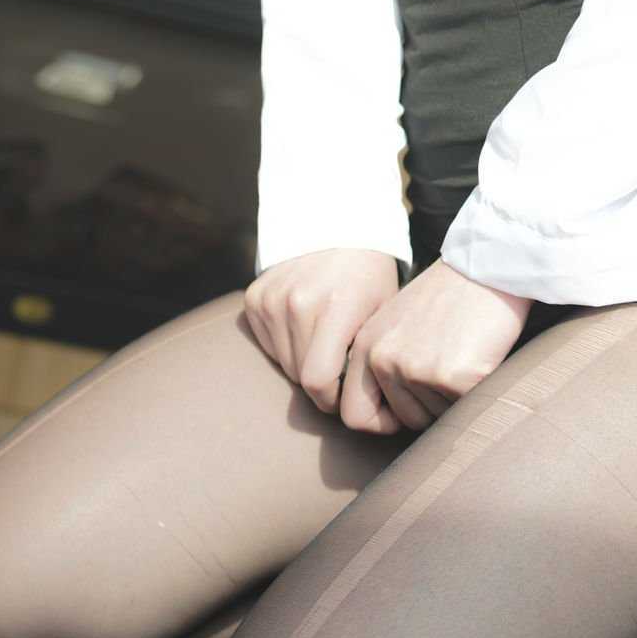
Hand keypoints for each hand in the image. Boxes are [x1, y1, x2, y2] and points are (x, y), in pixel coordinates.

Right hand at [242, 247, 399, 416]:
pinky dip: (285, 345)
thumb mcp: (382, 312)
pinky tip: (304, 325)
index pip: (317, 381)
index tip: (343, 396)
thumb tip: (363, 412)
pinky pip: (267, 345)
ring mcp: (272, 299)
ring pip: (283, 363)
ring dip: (302, 363)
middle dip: (320, 382)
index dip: (330, 399)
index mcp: (336, 307)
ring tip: (324, 342)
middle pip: (299, 376)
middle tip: (338, 367)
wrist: (337, 224)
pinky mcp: (254, 297)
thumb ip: (366, 357)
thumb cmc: (369, 276)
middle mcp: (298, 302)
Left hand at [339, 257, 531, 436]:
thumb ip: (384, 360)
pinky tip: (480, 357)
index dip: (383, 421)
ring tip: (463, 354)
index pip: (355, 415)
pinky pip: (464, 408)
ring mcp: (417, 368)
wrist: (489, 266)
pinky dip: (476, 390)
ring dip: (453, 398)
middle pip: (403, 420)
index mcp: (366, 346)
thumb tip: (384, 414)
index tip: (405, 410)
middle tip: (450, 366)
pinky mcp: (452, 377)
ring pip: (435, 418)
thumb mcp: (399, 323)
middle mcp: (384, 359)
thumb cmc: (452, 295)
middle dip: (430, 405)